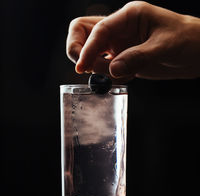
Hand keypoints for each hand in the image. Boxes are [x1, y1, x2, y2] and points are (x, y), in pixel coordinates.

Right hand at [67, 1, 199, 79]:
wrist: (196, 53)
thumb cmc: (186, 40)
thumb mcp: (164, 47)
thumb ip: (138, 57)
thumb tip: (113, 70)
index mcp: (129, 16)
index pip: (98, 29)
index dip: (87, 49)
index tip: (83, 68)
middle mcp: (120, 28)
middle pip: (83, 31)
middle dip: (78, 49)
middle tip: (84, 68)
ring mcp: (119, 44)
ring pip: (91, 50)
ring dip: (94, 66)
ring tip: (117, 75)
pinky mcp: (122, 58)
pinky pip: (103, 66)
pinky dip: (105, 75)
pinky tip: (124, 78)